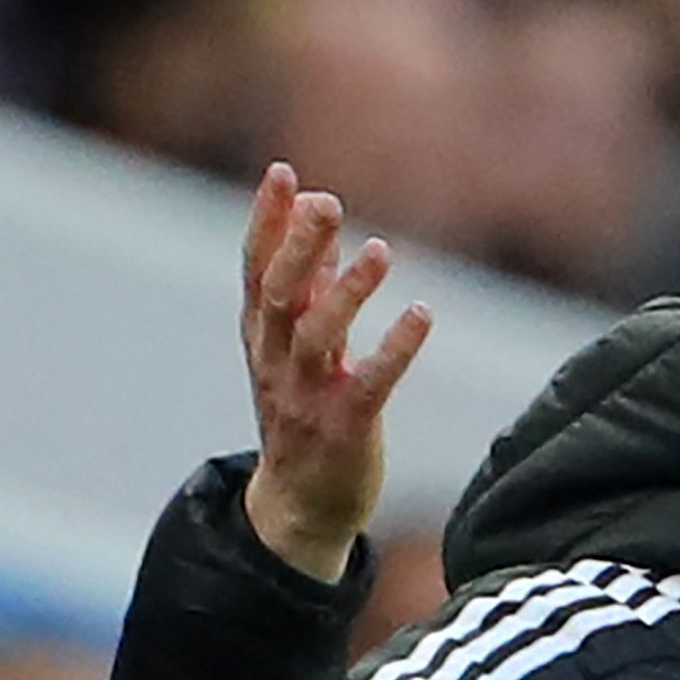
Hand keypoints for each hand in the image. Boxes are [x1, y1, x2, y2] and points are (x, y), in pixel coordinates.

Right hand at [239, 163, 432, 581]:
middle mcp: (276, 363)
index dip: (266, 222)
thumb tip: (319, 234)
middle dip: (298, 246)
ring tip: (380, 250)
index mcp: (262, 339)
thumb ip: (310, 294)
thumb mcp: (297, 351)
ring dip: (348, 291)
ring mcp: (306, 397)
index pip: (256, 270)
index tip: (282, 171)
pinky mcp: (345, 428)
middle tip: (326, 201)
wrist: (302, 508)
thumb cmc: (304, 417)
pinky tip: (423, 313)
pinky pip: (370, 383)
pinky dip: (396, 348)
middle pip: (280, 296)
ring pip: (318, 336)